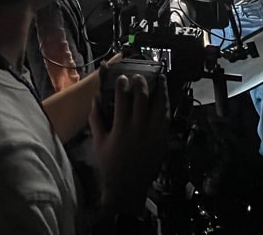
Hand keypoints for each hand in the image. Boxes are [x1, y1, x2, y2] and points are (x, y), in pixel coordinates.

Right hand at [89, 74, 168, 214]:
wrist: (128, 186)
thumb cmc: (110, 163)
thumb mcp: (98, 142)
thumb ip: (96, 119)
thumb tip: (95, 98)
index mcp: (121, 128)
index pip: (122, 99)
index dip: (122, 85)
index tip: (122, 77)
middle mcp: (139, 128)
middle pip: (142, 98)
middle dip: (140, 83)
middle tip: (138, 76)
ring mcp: (154, 133)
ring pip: (159, 105)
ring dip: (160, 89)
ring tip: (160, 78)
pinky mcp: (163, 139)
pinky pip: (166, 117)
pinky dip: (166, 105)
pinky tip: (164, 97)